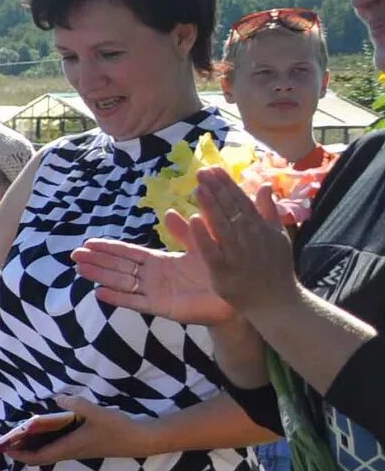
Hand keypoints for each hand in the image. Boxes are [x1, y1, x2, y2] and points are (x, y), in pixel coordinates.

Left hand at [0, 395, 152, 466]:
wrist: (142, 440)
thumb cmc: (119, 429)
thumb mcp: (96, 413)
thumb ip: (76, 404)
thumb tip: (57, 397)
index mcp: (69, 448)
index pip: (38, 457)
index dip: (20, 455)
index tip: (4, 450)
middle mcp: (71, 452)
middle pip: (41, 456)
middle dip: (23, 450)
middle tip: (9, 438)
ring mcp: (79, 450)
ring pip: (50, 451)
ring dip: (35, 445)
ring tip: (22, 432)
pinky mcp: (86, 445)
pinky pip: (60, 446)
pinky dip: (49, 440)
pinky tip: (48, 427)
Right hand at [74, 237, 229, 326]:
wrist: (234, 298)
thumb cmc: (218, 273)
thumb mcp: (200, 246)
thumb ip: (183, 233)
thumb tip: (168, 212)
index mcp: (160, 261)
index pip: (129, 253)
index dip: (109, 248)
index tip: (89, 242)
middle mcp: (152, 277)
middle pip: (119, 267)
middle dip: (97, 260)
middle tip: (74, 255)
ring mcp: (154, 292)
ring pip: (121, 282)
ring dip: (100, 275)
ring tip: (80, 269)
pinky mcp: (160, 307)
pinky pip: (135, 302)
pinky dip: (118, 298)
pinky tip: (99, 292)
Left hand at [164, 166, 306, 317]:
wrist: (277, 302)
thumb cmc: (275, 268)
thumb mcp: (278, 236)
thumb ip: (269, 210)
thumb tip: (265, 185)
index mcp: (261, 228)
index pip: (241, 201)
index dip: (227, 184)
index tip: (214, 169)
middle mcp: (250, 237)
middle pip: (230, 209)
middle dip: (216, 189)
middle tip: (201, 171)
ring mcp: (237, 254)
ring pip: (221, 225)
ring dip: (210, 205)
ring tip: (197, 187)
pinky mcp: (224, 271)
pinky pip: (211, 251)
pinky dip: (203, 235)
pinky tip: (193, 219)